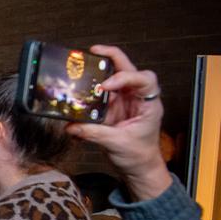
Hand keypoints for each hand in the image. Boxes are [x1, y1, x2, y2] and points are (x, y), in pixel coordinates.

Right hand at [66, 45, 172, 200]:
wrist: (139, 168)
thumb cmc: (139, 156)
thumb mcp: (116, 144)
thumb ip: (93, 133)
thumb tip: (72, 126)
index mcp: (149, 103)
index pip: (143, 79)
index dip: (125, 77)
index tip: (106, 86)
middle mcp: (138, 97)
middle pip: (129, 68)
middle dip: (112, 57)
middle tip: (94, 51)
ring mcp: (125, 101)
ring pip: (114, 77)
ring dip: (99, 71)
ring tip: (83, 66)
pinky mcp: (113, 107)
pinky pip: (101, 93)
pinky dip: (90, 90)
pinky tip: (79, 89)